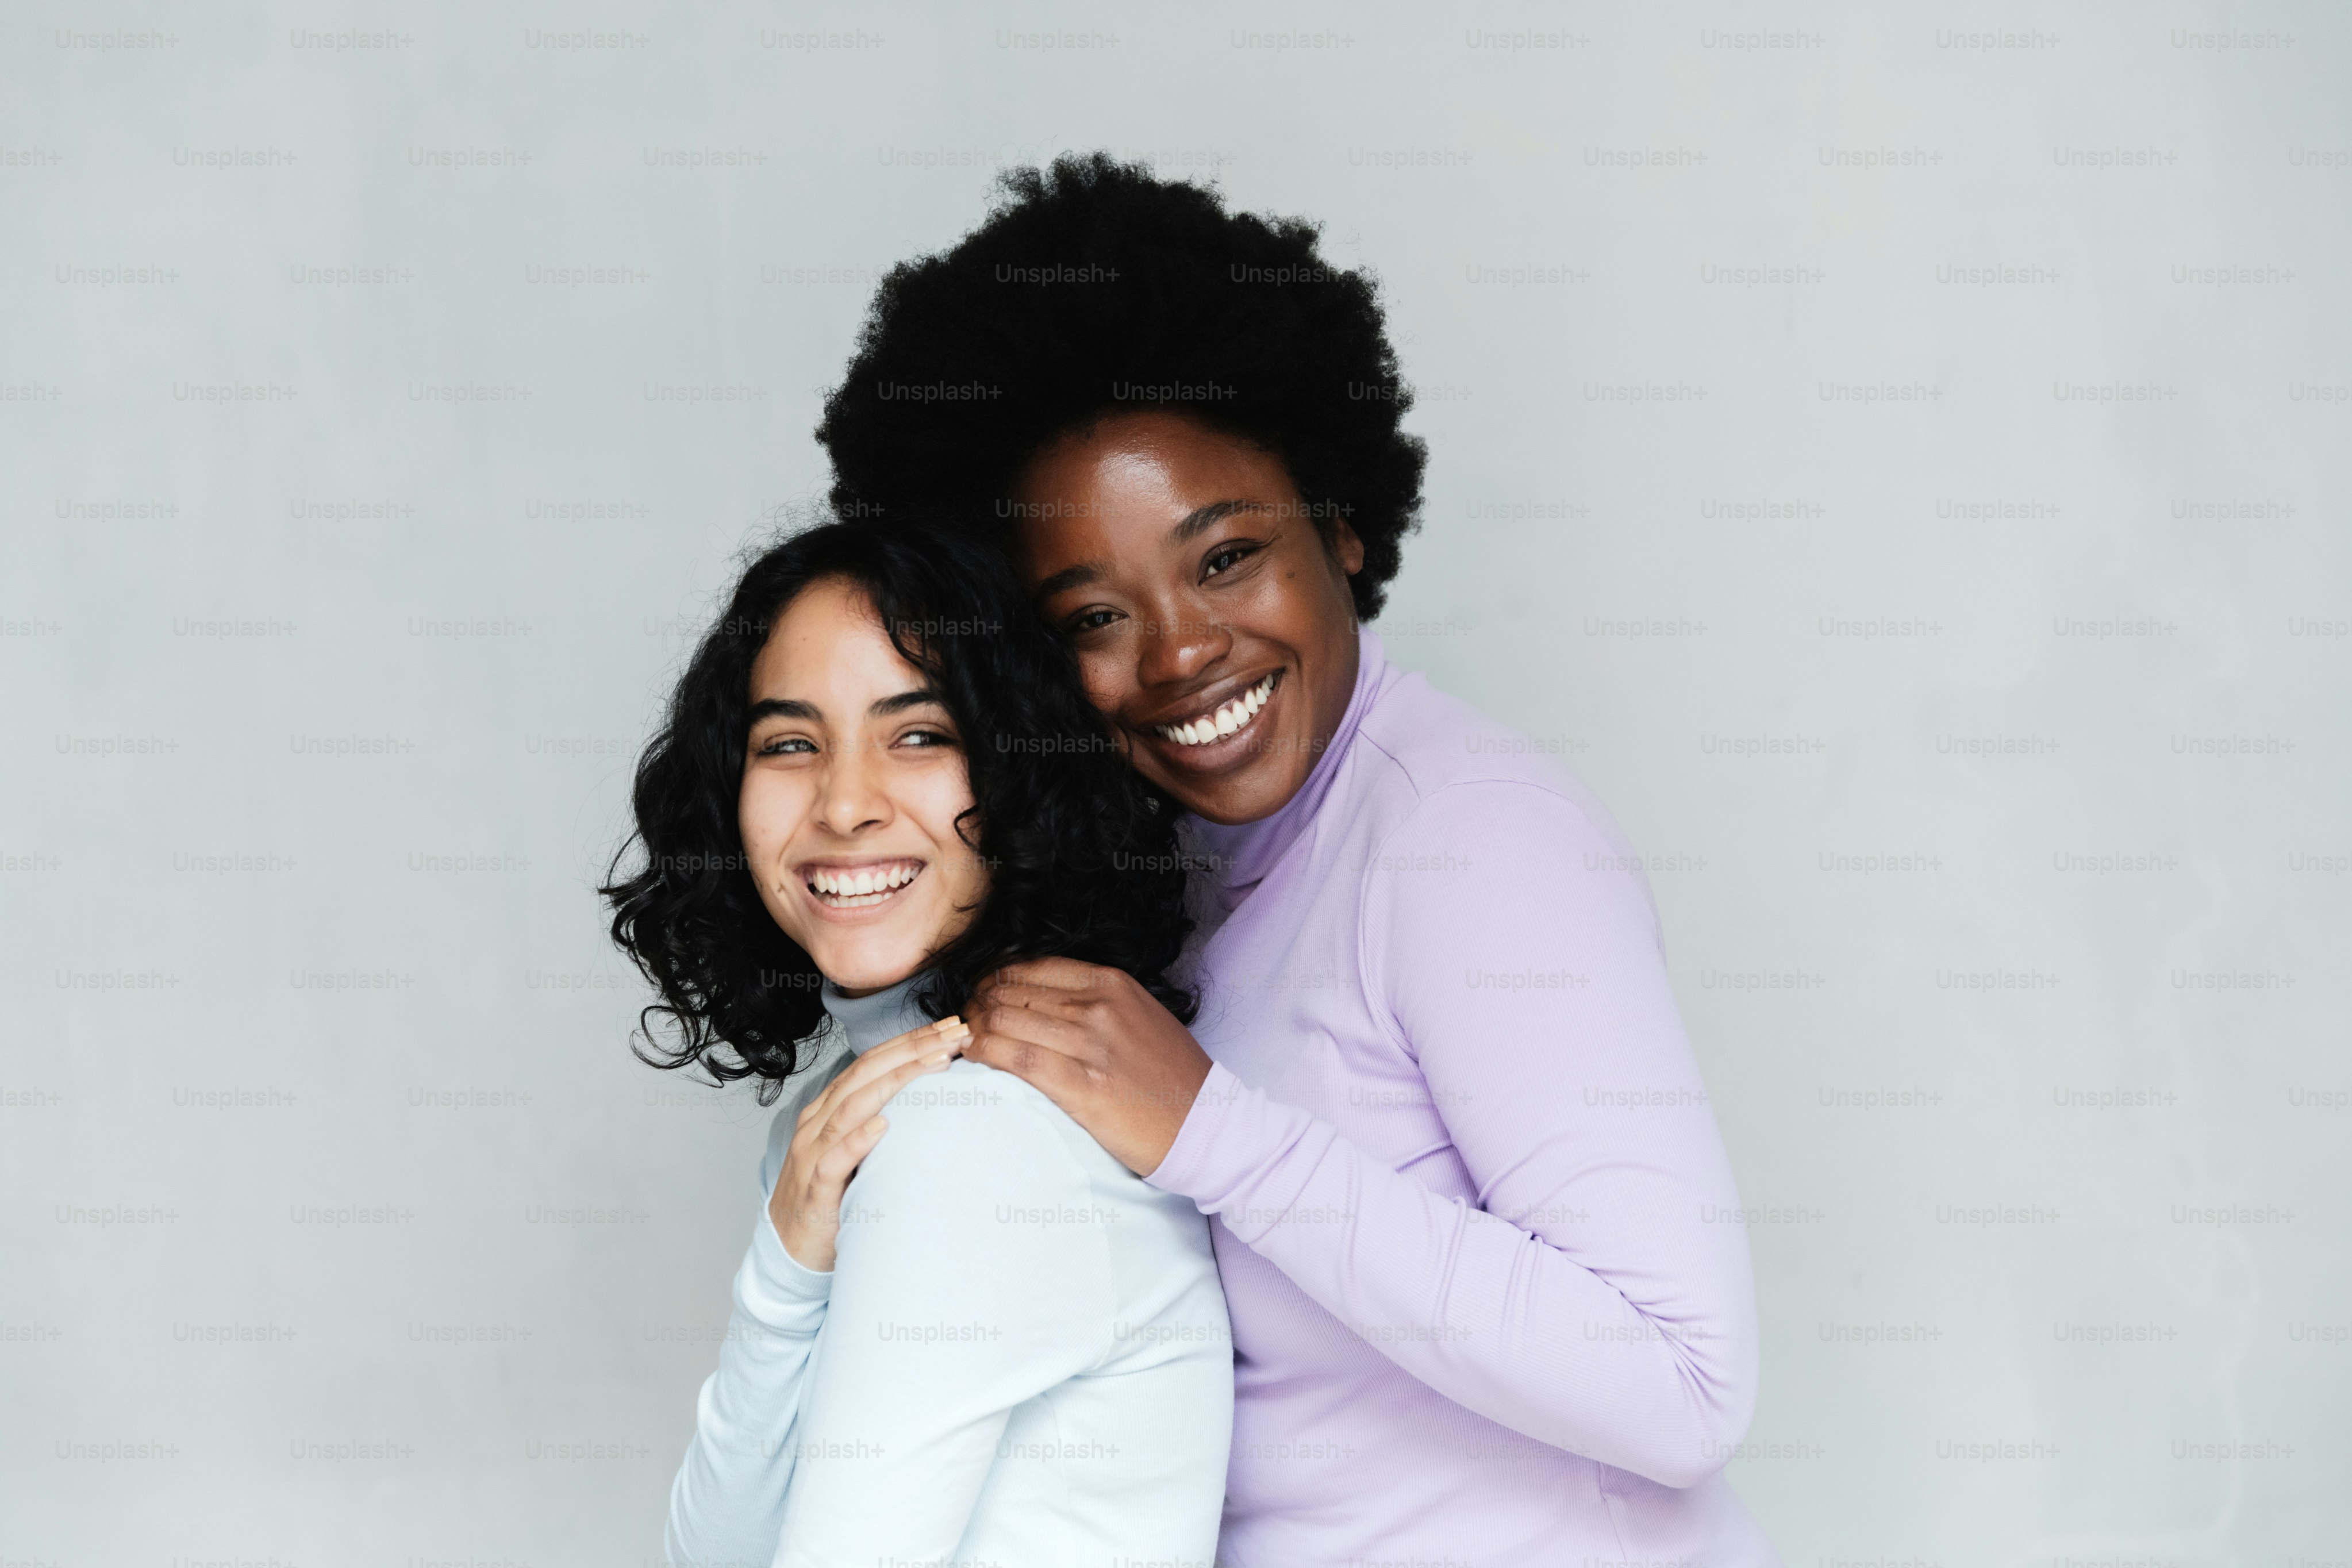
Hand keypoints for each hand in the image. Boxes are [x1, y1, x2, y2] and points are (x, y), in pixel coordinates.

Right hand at [768, 1015, 966, 1271]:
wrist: (790, 1249)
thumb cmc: (832, 1198)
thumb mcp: (856, 1151)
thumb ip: (880, 1122)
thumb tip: (929, 1099)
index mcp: (830, 1109)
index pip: (873, 1062)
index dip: (911, 1041)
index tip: (951, 1026)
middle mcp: (818, 1122)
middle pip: (867, 1073)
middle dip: (913, 1048)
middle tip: (955, 1031)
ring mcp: (812, 1153)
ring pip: (853, 1106)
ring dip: (897, 1081)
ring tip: (937, 1062)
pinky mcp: (813, 1189)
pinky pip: (833, 1159)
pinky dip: (857, 1140)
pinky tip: (882, 1126)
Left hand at [963, 958, 1211, 1175]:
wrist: (1206, 1124)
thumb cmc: (1172, 1075)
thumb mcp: (1139, 1014)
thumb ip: (1094, 999)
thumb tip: (1036, 998)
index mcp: (1112, 983)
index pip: (1031, 967)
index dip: (995, 980)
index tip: (982, 996)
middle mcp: (1099, 1006)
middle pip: (1011, 991)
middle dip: (978, 1004)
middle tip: (965, 1021)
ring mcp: (1091, 1045)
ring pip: (1006, 1021)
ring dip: (974, 1028)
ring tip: (964, 1040)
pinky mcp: (1083, 1086)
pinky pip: (1015, 1058)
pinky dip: (984, 1053)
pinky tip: (973, 1056)